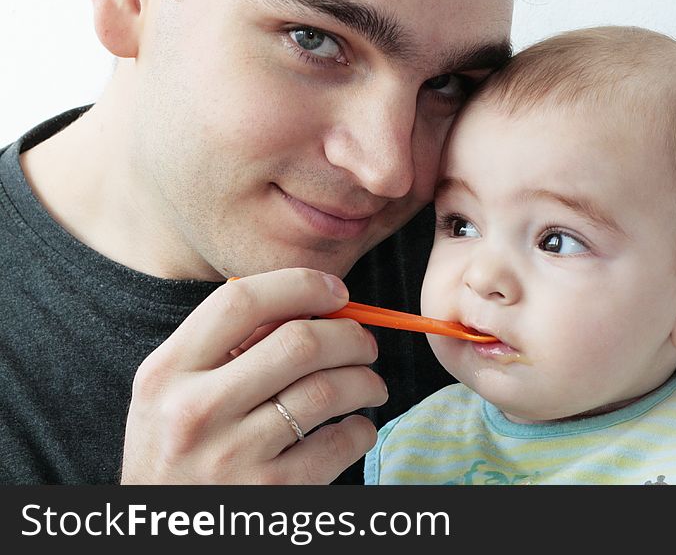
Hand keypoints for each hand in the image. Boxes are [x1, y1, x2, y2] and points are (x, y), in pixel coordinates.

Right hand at [120, 268, 387, 483]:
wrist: (164, 532)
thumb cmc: (176, 449)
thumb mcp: (174, 393)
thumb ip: (225, 347)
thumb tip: (310, 306)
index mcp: (167, 372)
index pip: (240, 301)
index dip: (299, 285)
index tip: (336, 291)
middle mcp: (194, 411)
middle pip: (299, 342)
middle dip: (351, 335)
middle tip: (366, 344)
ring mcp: (232, 456)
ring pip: (328, 390)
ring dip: (366, 380)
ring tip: (370, 385)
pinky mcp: (270, 495)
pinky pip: (340, 444)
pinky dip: (362, 430)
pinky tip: (356, 428)